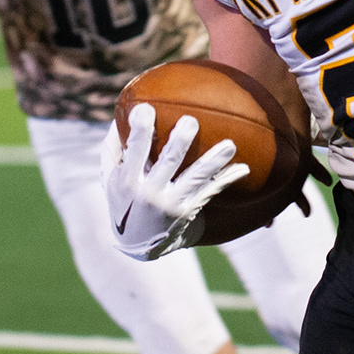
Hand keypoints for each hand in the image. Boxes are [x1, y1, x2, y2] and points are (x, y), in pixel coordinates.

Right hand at [101, 104, 251, 259]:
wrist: (140, 244)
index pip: (134, 151)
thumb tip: (118, 117)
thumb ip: (112, 150)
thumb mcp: (110, 181)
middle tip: (191, 121)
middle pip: (168, 162)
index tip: (146, 108)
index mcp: (127, 181)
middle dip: (181, 141)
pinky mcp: (188, 211)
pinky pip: (211, 191)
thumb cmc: (125, 201)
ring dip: (214, 161)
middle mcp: (150, 193)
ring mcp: (171, 203)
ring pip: (196, 178)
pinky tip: (243, 168)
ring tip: (230, 145)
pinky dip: (227, 179)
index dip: (139, 131)